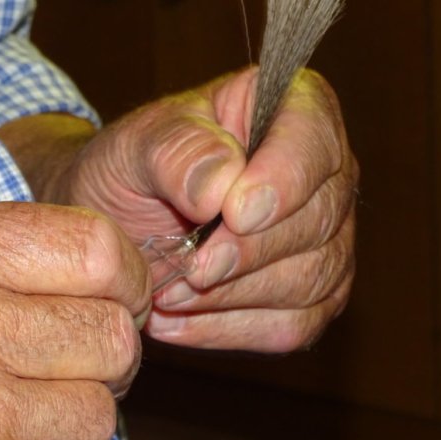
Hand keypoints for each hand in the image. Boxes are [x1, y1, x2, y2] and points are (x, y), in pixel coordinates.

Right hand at [0, 203, 149, 439]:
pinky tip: (4, 431)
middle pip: (111, 335)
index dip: (128, 276)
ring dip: (81, 409)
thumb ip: (5, 255)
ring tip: (30, 399)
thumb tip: (114, 270)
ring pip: (99, 411)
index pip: (97, 249)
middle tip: (75, 357)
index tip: (120, 296)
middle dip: (109, 352)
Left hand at [67, 67, 357, 352]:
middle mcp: (322, 174)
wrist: (116, 222)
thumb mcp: (134, 145)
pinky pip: (291, 326)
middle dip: (247, 253)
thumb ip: (177, 151)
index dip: (284, 180)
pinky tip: (175, 320)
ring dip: (232, 296)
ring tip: (169, 291)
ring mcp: (324, 239)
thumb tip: (222, 185)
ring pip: (310, 281)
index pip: (315, 140)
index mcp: (291, 108)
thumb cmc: (131, 168)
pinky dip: (228, 329)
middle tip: (188, 267)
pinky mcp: (309, 296)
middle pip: (318, 221)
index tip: (234, 213)